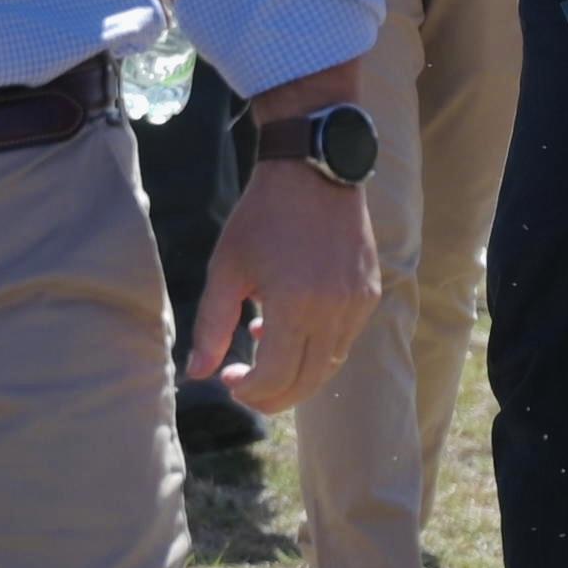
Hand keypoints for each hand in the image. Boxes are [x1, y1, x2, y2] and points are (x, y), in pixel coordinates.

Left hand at [183, 157, 379, 413]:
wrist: (313, 171)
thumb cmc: (262, 218)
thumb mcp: (226, 269)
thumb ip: (211, 326)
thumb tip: (197, 374)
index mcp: (295, 305)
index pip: (275, 377)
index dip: (249, 390)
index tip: (228, 379)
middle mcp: (333, 310)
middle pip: (307, 382)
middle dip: (273, 396)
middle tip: (245, 387)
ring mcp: (358, 303)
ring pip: (330, 364)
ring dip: (297, 373)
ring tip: (264, 354)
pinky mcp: (370, 294)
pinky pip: (345, 340)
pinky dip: (318, 349)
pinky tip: (289, 329)